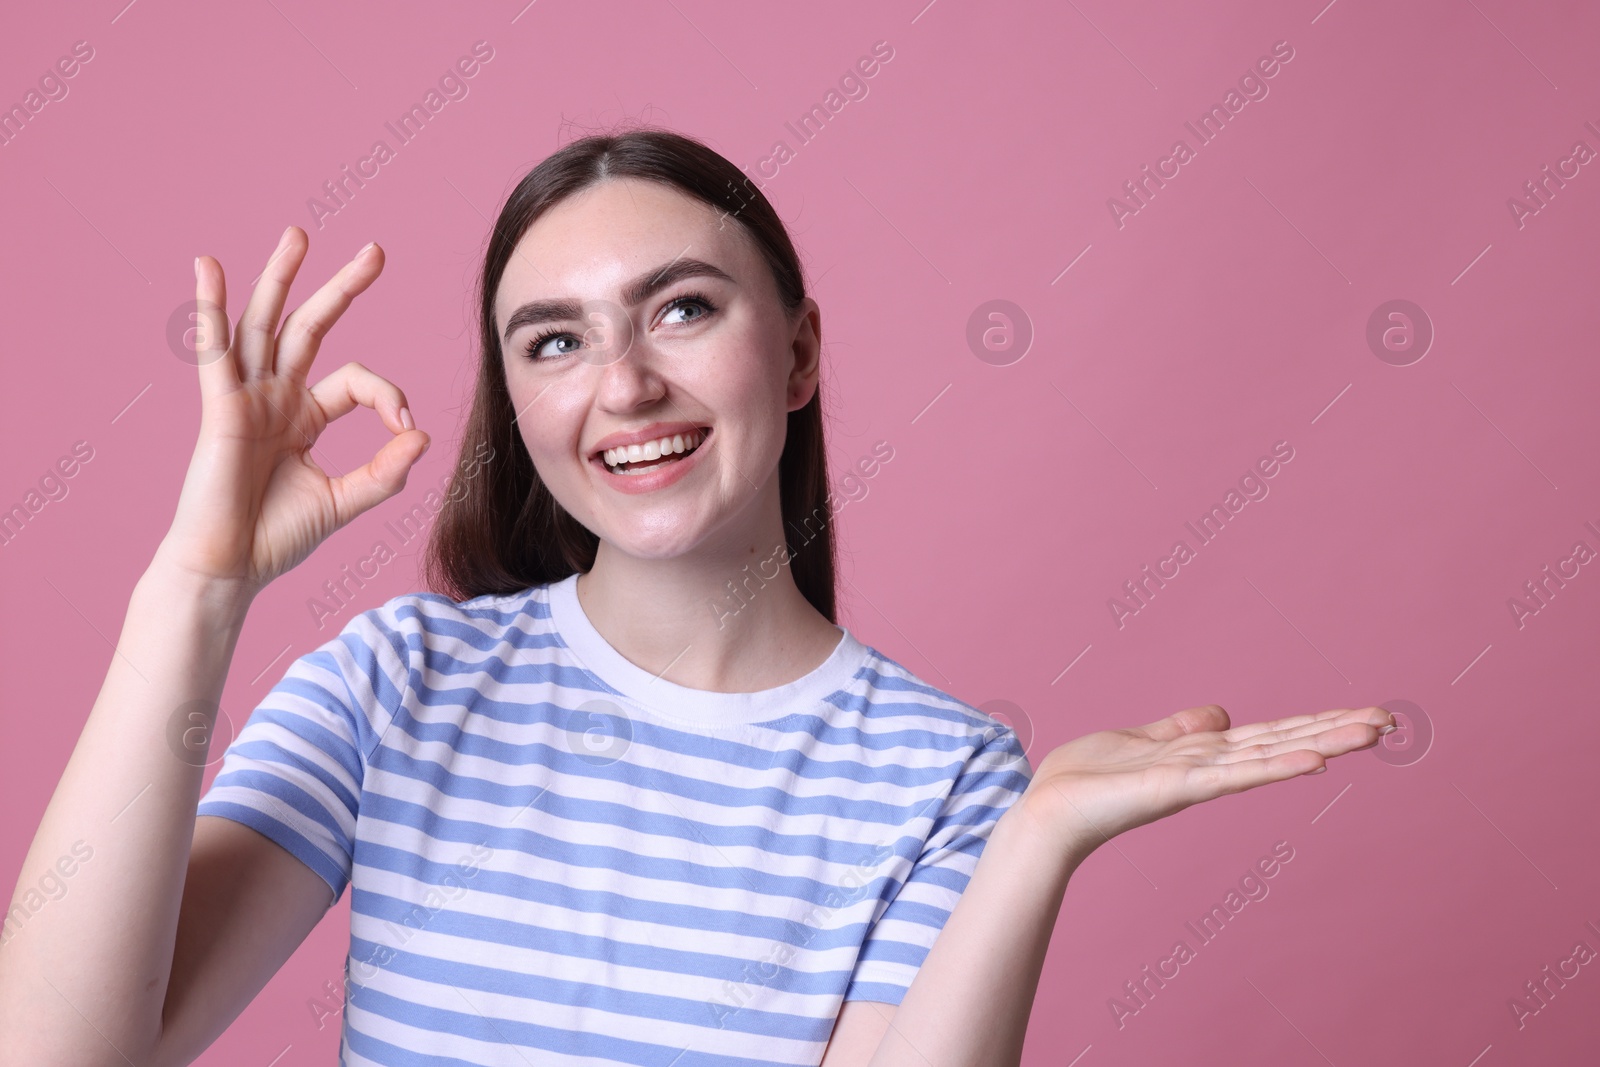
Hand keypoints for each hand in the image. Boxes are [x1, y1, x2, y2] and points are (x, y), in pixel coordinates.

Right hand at [154, 227, 429, 595]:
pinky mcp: (220, 408)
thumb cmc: (276, 537)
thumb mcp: (344, 500)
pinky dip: (210, 308)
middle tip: (375, 250)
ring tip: (298, 234)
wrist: (230, 568)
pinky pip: (215, 351)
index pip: (356, 381)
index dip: (388, 396)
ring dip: (280, 277)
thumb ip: (385, 471)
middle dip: (341, 288)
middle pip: (310, 328)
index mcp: (303, 417)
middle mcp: (274, 398)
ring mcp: (246, 398)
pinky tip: (209, 268)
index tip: (405, 428)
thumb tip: (421, 435)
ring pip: (265, 324)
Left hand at [1017, 704, 1396, 858]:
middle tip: (1391, 720)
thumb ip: (1181, 729)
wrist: (1048, 810)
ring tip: (1371, 731)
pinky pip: (1234, 776)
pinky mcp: (1177, 788)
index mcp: (1203, 754)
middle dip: (1335, 731)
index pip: (1272, 734)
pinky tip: (1314, 761)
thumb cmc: (1087, 778)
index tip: (1365, 712)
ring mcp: (1198, 779)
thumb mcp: (1140, 739)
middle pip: (1284, 743)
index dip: (1316, 722)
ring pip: (1271, 756)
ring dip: (1322, 742)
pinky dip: (1273, 767)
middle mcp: (1210, 767)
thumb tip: (1222, 714)